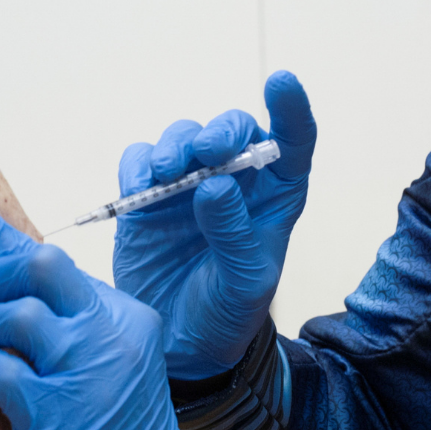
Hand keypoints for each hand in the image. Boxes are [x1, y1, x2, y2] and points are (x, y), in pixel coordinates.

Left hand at [0, 195, 182, 429]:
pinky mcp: (56, 413)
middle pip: (40, 267)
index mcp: (121, 313)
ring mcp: (85, 371)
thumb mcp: (107, 353)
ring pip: (17, 315)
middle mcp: (108, 334)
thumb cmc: (113, 419)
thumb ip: (68, 313)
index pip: (51, 258)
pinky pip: (0, 370)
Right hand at [113, 71, 314, 380]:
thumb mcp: (244, 284)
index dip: (290, 109)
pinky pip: (139, 160)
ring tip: (168, 172)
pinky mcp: (145, 196)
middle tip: (204, 152)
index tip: (281, 82)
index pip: (292, 142)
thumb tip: (215, 184)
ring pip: (183, 136)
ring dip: (175, 145)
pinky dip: (138, 164)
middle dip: (219, 131)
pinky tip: (139, 187)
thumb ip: (234, 235)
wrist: (179, 346)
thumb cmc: (227, 314)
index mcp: (274, 198)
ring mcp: (186, 185)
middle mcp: (232, 182)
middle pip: (232, 130)